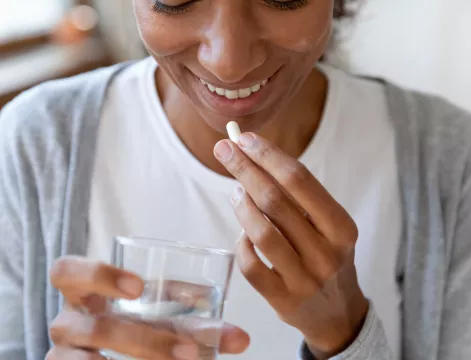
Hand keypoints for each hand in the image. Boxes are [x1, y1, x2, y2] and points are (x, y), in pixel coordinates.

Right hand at [47, 256, 248, 359]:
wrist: (105, 352)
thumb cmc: (135, 323)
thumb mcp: (159, 316)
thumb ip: (195, 321)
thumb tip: (242, 338)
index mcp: (83, 291)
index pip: (67, 271)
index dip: (98, 275)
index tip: (139, 287)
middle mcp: (67, 320)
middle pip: (92, 326)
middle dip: (145, 339)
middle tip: (188, 349)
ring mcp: (63, 353)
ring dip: (142, 358)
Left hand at [214, 133, 367, 357]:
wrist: (338, 313)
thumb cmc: (328, 256)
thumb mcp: (328, 227)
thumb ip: (297, 198)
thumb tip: (254, 158)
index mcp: (341, 227)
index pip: (300, 180)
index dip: (268, 156)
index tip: (244, 139)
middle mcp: (326, 252)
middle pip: (276, 201)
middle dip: (245, 169)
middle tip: (223, 149)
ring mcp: (304, 278)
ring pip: (261, 232)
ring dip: (241, 205)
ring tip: (235, 192)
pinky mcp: (283, 299)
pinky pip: (251, 265)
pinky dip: (241, 243)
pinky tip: (242, 233)